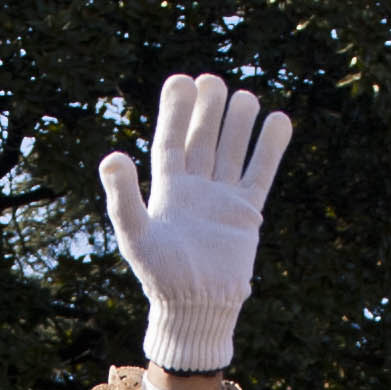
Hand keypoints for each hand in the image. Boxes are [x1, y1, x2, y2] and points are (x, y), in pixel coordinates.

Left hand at [100, 73, 292, 376]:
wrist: (198, 308)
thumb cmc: (162, 277)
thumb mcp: (136, 235)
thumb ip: (123, 196)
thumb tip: (112, 156)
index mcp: (166, 191)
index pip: (170, 141)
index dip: (175, 112)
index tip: (181, 80)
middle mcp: (194, 189)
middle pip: (202, 140)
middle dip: (207, 111)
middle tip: (213, 81)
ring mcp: (222, 198)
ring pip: (232, 151)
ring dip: (237, 124)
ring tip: (244, 96)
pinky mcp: (247, 212)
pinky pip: (260, 173)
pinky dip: (269, 149)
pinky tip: (278, 121)